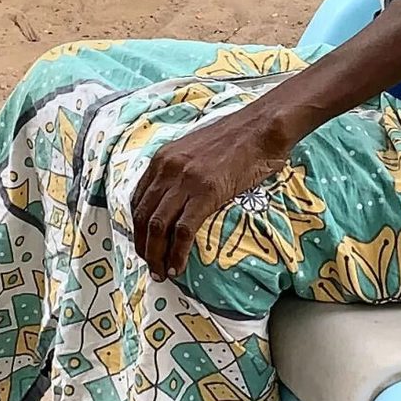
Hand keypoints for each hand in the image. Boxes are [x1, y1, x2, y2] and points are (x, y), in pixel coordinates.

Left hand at [130, 105, 295, 280]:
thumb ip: (182, 169)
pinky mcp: (205, 193)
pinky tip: (178, 266)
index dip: (137, 226)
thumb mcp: (197, 149)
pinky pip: (183, 231)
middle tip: (149, 265)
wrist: (263, 127)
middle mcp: (167, 169)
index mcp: (163, 159)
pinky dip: (177, 253)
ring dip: (155, 254)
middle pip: (142, 216)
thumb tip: (181, 194)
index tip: (144, 243)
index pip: (138, 199)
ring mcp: (185, 181)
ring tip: (160, 272)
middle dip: (142, 245)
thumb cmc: (238, 138)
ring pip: (157, 227)